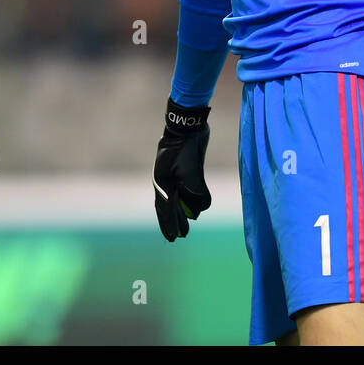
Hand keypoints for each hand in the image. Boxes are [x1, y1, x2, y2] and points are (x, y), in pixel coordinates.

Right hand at [153, 98, 212, 240]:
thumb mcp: (191, 171)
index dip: (170, 225)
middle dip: (174, 222)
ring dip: (182, 212)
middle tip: (180, 237)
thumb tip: (200, 209)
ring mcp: (172, 175)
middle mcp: (165, 181)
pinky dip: (188, 198)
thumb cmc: (186, 148)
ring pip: (176, 199)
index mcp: (163, 183)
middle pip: (168, 207)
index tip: (174, 238)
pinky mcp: (182, 169)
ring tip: (187, 224)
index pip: (166, 210)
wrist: (187, 126)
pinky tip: (194, 205)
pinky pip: (184, 189)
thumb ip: (196, 192)